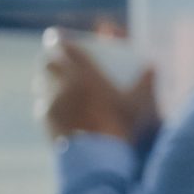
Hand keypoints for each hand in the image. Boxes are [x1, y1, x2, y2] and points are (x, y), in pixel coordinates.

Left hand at [39, 33, 156, 143]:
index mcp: (82, 73)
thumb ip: (146, 81)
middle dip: (52, 59)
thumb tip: (152, 65)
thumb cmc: (120, 125)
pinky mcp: (46, 121)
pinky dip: (50, 104)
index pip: (60, 46)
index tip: (59, 37)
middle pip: (46, 63)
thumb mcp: (138, 103)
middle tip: (60, 62)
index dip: (58, 39)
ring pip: (41, 84)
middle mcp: (61, 84)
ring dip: (48, 81)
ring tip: (60, 86)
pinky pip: (43, 106)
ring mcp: (50, 103)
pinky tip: (61, 110)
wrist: (98, 156)